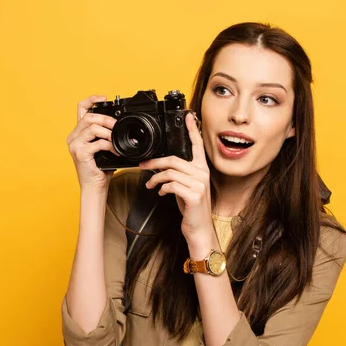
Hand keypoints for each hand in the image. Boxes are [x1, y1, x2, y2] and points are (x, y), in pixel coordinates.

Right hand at [67, 95, 118, 191]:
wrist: (94, 187)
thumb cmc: (99, 169)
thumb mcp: (102, 147)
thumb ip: (104, 135)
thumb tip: (117, 125)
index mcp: (78, 133)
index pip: (81, 109)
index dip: (91, 100)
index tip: (104, 98)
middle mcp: (73, 137)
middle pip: (89, 117)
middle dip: (106, 119)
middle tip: (117, 126)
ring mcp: (75, 145)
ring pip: (92, 128)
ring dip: (108, 132)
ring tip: (116, 140)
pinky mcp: (80, 153)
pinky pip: (97, 142)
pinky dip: (109, 145)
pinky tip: (115, 151)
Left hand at [138, 112, 213, 251]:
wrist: (199, 229)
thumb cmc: (191, 208)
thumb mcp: (185, 187)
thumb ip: (178, 174)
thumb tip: (161, 165)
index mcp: (201, 169)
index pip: (197, 145)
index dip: (192, 130)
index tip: (188, 116)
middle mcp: (202, 174)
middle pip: (174, 160)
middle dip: (154, 162)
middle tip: (142, 166)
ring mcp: (199, 185)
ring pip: (170, 172)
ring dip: (155, 178)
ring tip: (150, 185)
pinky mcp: (194, 196)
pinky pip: (171, 185)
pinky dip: (161, 188)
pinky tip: (160, 193)